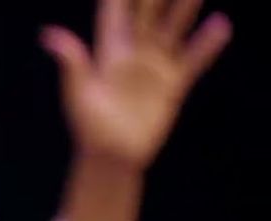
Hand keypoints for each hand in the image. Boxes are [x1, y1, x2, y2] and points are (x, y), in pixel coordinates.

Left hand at [42, 0, 230, 168]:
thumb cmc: (89, 126)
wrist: (111, 156)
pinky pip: (193, 60)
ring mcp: (155, 68)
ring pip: (174, 29)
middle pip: (148, 13)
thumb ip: (71, 60)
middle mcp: (134, 54)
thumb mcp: (77, 91)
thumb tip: (49, 34)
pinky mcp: (172, 86)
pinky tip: (220, 24)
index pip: (116, 12)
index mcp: (108, 52)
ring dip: (185, 8)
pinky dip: (207, 44)